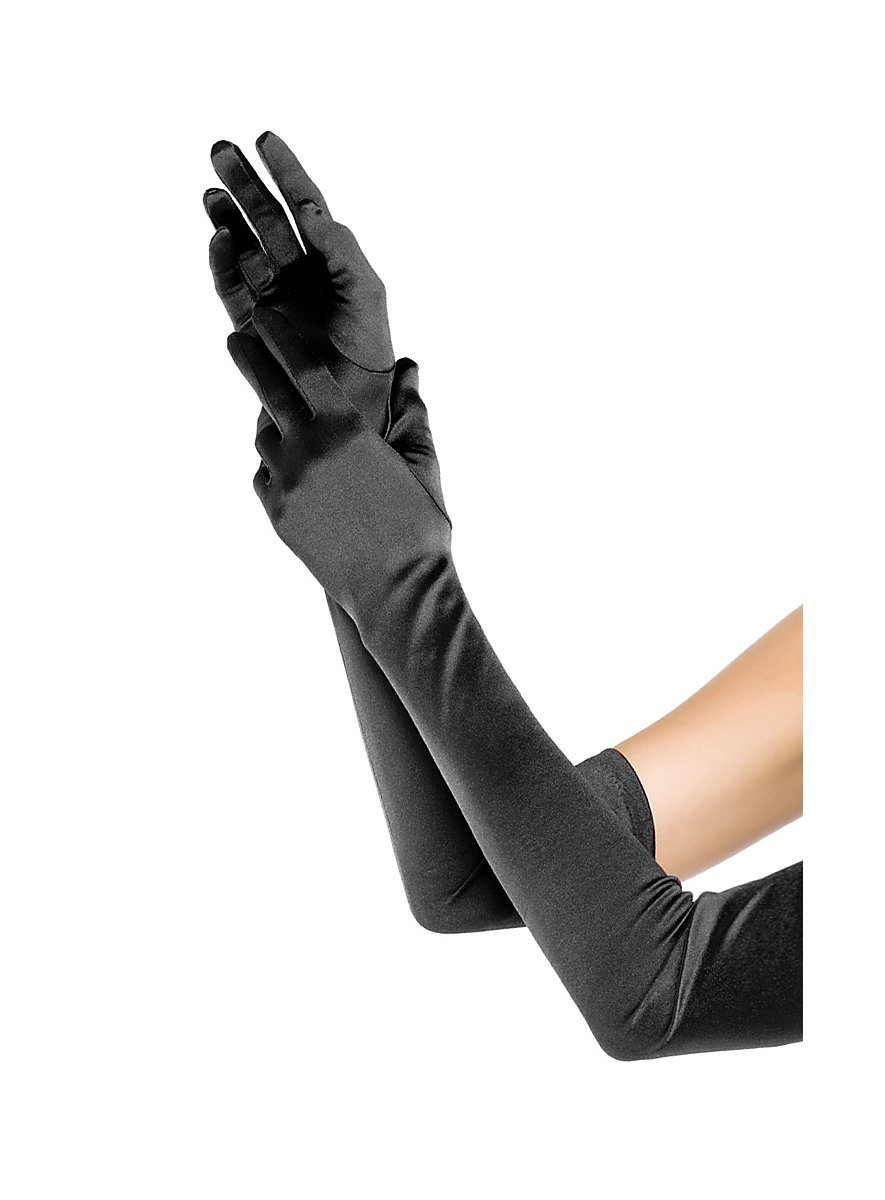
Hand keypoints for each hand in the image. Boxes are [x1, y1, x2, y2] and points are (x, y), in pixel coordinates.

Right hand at [205, 132, 393, 431]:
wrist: (344, 412)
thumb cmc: (367, 356)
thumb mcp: (367, 297)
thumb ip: (343, 250)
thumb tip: (309, 211)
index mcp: (333, 264)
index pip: (307, 207)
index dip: (287, 172)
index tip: (265, 138)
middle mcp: (301, 276)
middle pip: (268, 220)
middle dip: (245, 185)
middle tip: (221, 149)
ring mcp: (273, 299)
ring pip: (244, 248)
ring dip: (228, 217)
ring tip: (210, 189)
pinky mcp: (252, 327)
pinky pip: (231, 287)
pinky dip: (223, 263)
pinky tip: (219, 236)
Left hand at [228, 307, 449, 617]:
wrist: (396, 591)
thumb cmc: (419, 528)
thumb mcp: (423, 463)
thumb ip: (412, 411)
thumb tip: (410, 366)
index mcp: (346, 428)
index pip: (303, 366)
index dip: (280, 337)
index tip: (263, 317)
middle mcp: (308, 449)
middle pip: (267, 391)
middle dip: (250, 359)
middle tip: (236, 338)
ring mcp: (287, 484)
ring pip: (264, 437)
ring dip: (273, 425)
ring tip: (286, 421)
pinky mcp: (277, 515)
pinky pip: (265, 477)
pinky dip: (276, 468)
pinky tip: (295, 472)